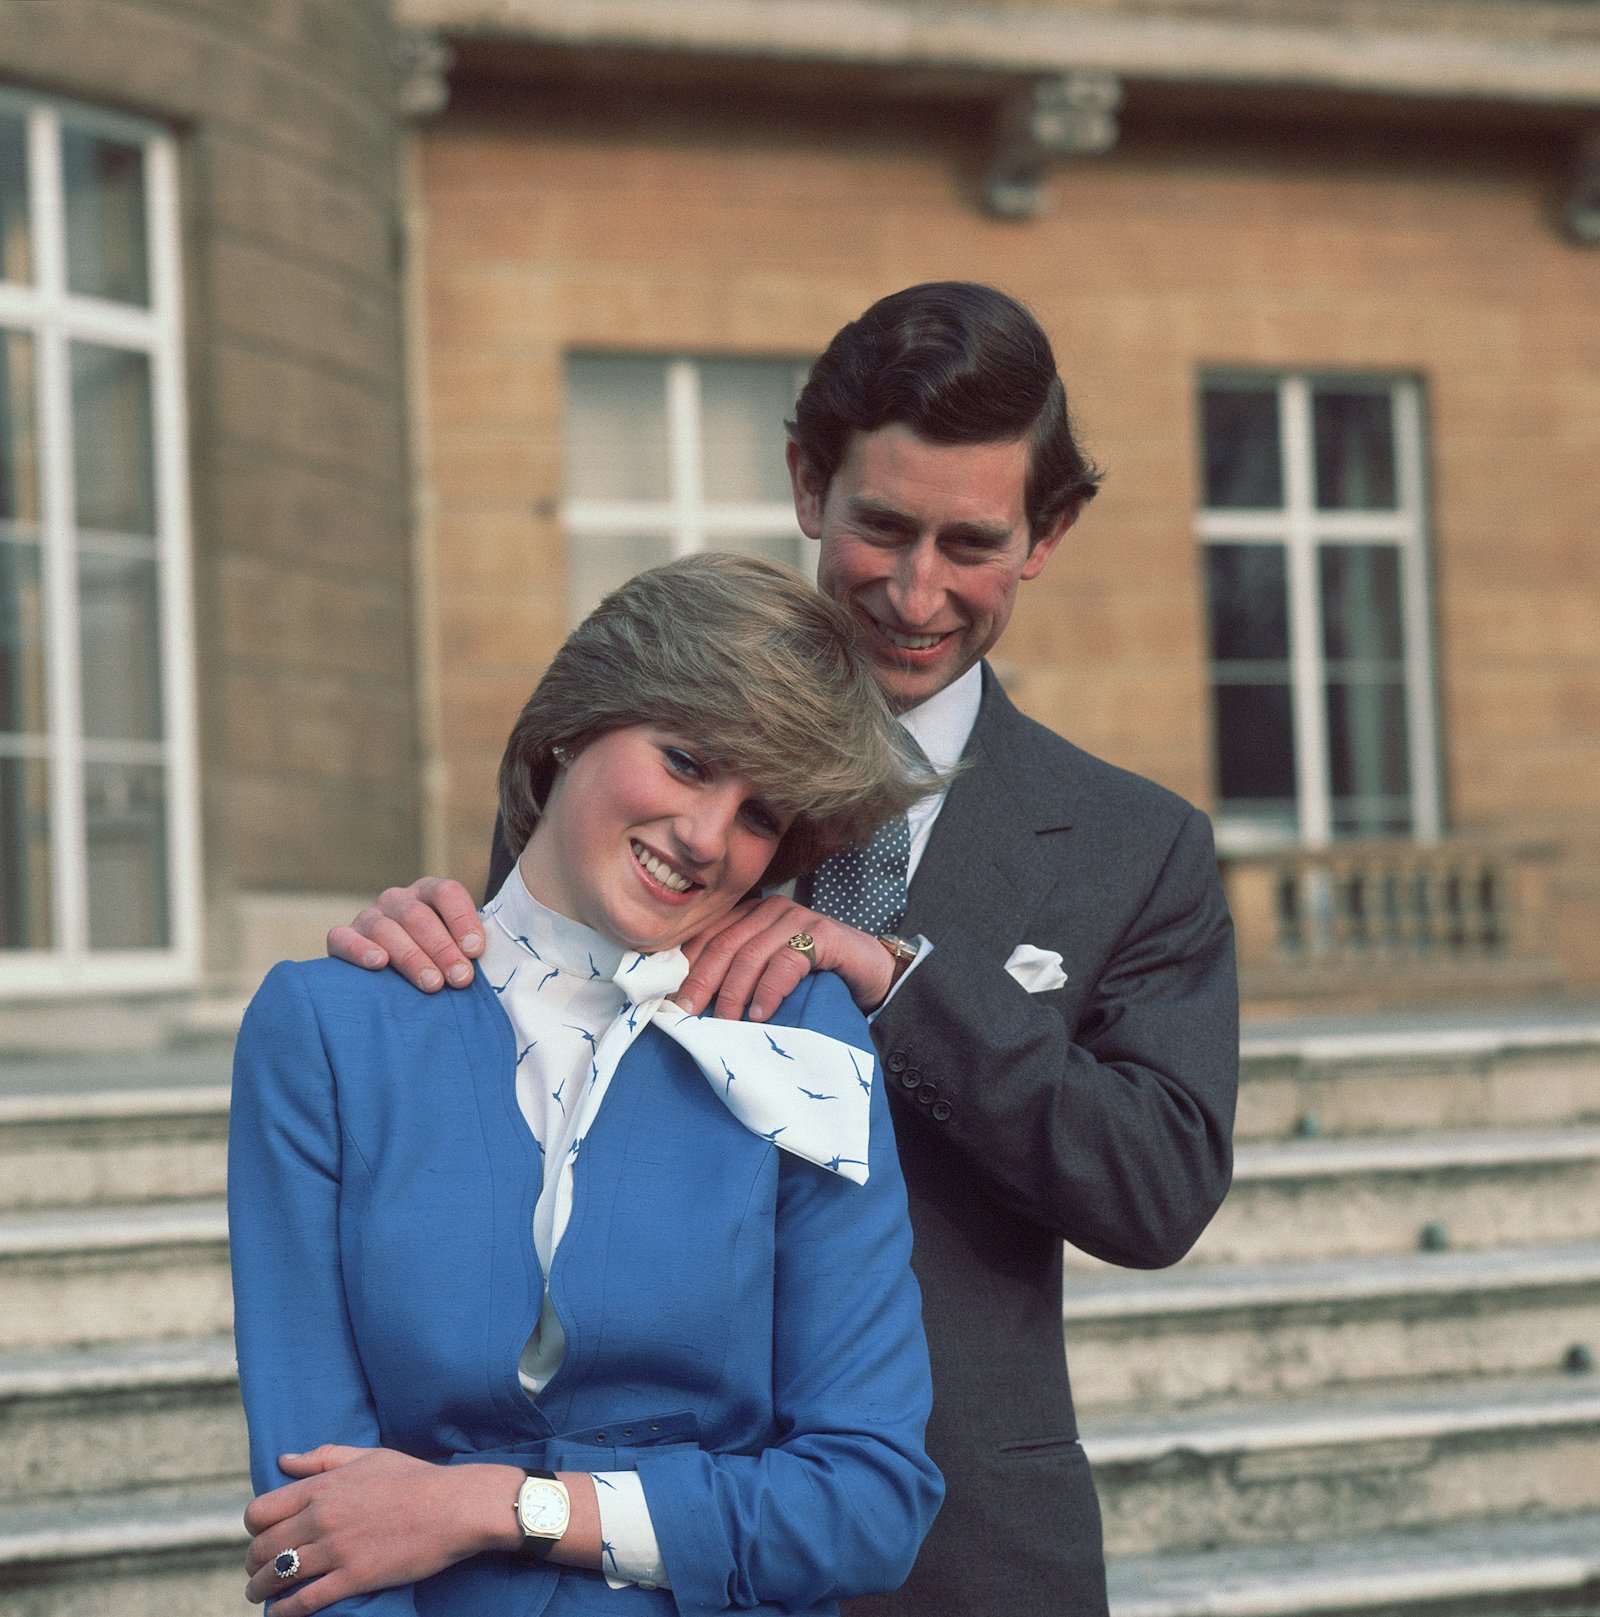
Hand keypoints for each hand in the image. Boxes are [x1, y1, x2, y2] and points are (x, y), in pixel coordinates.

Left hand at [243, 1445, 521, 1613]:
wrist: (455, 1506)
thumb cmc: (415, 1478)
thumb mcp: (368, 1457)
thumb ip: (323, 1457)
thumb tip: (283, 1461)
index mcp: (323, 1486)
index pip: (260, 1511)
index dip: (253, 1529)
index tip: (261, 1536)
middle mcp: (321, 1517)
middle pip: (261, 1548)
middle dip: (253, 1563)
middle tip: (258, 1570)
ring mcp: (336, 1549)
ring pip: (276, 1576)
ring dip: (260, 1590)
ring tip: (263, 1595)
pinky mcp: (353, 1578)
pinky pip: (303, 1601)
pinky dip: (284, 1612)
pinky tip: (281, 1613)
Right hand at [326, 878, 483, 991]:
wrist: (394, 978)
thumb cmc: (438, 962)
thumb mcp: (458, 947)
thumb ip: (471, 948)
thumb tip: (485, 959)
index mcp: (429, 893)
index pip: (446, 893)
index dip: (462, 919)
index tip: (476, 950)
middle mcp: (397, 900)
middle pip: (418, 916)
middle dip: (442, 948)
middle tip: (461, 978)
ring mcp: (368, 917)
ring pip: (386, 929)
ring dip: (412, 957)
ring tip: (432, 983)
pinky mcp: (341, 938)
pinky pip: (344, 938)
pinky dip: (360, 950)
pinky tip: (378, 964)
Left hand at [675, 896, 895, 1021]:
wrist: (872, 972)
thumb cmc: (815, 977)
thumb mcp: (768, 974)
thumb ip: (738, 977)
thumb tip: (692, 1006)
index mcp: (751, 915)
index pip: (708, 935)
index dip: (686, 967)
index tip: (669, 999)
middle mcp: (771, 910)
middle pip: (724, 944)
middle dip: (701, 981)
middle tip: (686, 1014)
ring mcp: (797, 918)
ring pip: (751, 954)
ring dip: (732, 993)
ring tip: (723, 1023)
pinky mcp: (822, 934)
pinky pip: (786, 962)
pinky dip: (769, 991)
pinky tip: (761, 1014)